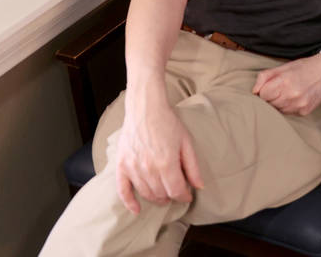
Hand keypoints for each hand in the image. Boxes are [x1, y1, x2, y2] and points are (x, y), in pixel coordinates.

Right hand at [115, 87, 203, 213]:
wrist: (145, 109)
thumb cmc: (168, 123)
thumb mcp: (186, 142)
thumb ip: (192, 166)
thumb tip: (199, 186)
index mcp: (166, 163)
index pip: (176, 190)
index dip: (184, 196)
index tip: (188, 196)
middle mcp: (148, 169)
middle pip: (161, 194)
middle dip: (171, 197)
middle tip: (176, 194)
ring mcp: (133, 168)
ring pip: (146, 193)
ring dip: (156, 198)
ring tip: (164, 197)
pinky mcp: (121, 166)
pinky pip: (122, 190)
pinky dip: (129, 202)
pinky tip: (136, 210)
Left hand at [253, 51, 320, 116]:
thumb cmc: (307, 66)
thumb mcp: (284, 66)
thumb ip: (265, 76)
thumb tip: (254, 91)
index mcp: (284, 82)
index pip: (262, 95)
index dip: (265, 90)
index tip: (271, 86)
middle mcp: (291, 96)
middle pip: (269, 104)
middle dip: (271, 97)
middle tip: (281, 88)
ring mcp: (298, 106)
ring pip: (278, 110)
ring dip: (279, 103)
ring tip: (290, 92)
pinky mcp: (304, 112)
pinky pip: (288, 113)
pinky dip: (289, 106)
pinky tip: (297, 97)